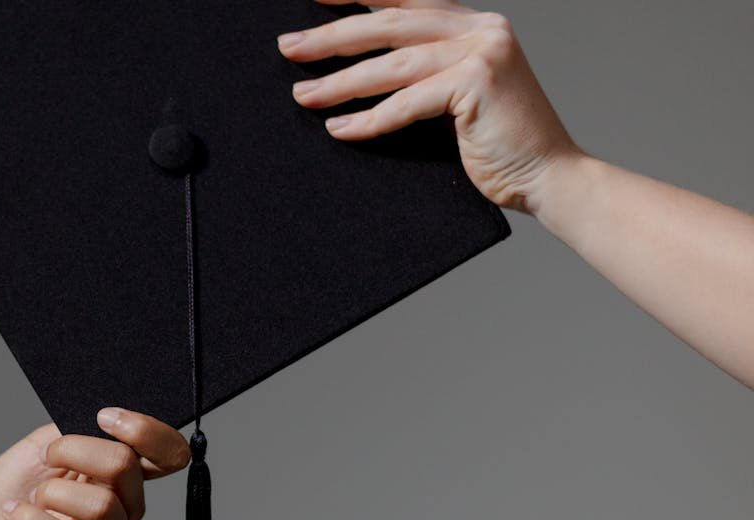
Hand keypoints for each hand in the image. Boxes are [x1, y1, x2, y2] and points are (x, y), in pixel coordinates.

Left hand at [0, 408, 189, 519]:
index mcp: (124, 474)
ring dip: (54, 490)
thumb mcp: (44, 443)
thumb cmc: (15, 489)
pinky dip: (32, 519)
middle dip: (76, 450)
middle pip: (127, 467)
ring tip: (34, 495)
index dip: (148, 431)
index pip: (169, 454)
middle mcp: (125, 508)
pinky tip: (16, 513)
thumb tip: (107, 417)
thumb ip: (78, 428)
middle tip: (47, 456)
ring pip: (102, 505)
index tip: (105, 417)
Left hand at [277, 0, 581, 213]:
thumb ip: (424, 73)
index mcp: (475, 24)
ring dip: (339, 82)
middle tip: (288, 47)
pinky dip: (369, 119)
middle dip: (332, 37)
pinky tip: (339, 129)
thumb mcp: (458, 95)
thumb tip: (357, 69)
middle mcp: (481, 28)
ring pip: (392, 64)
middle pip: (388, 25)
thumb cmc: (498, 145)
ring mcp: (483, 52)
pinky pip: (407, 102)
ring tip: (302, 96)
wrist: (549, 177)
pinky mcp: (478, 83)